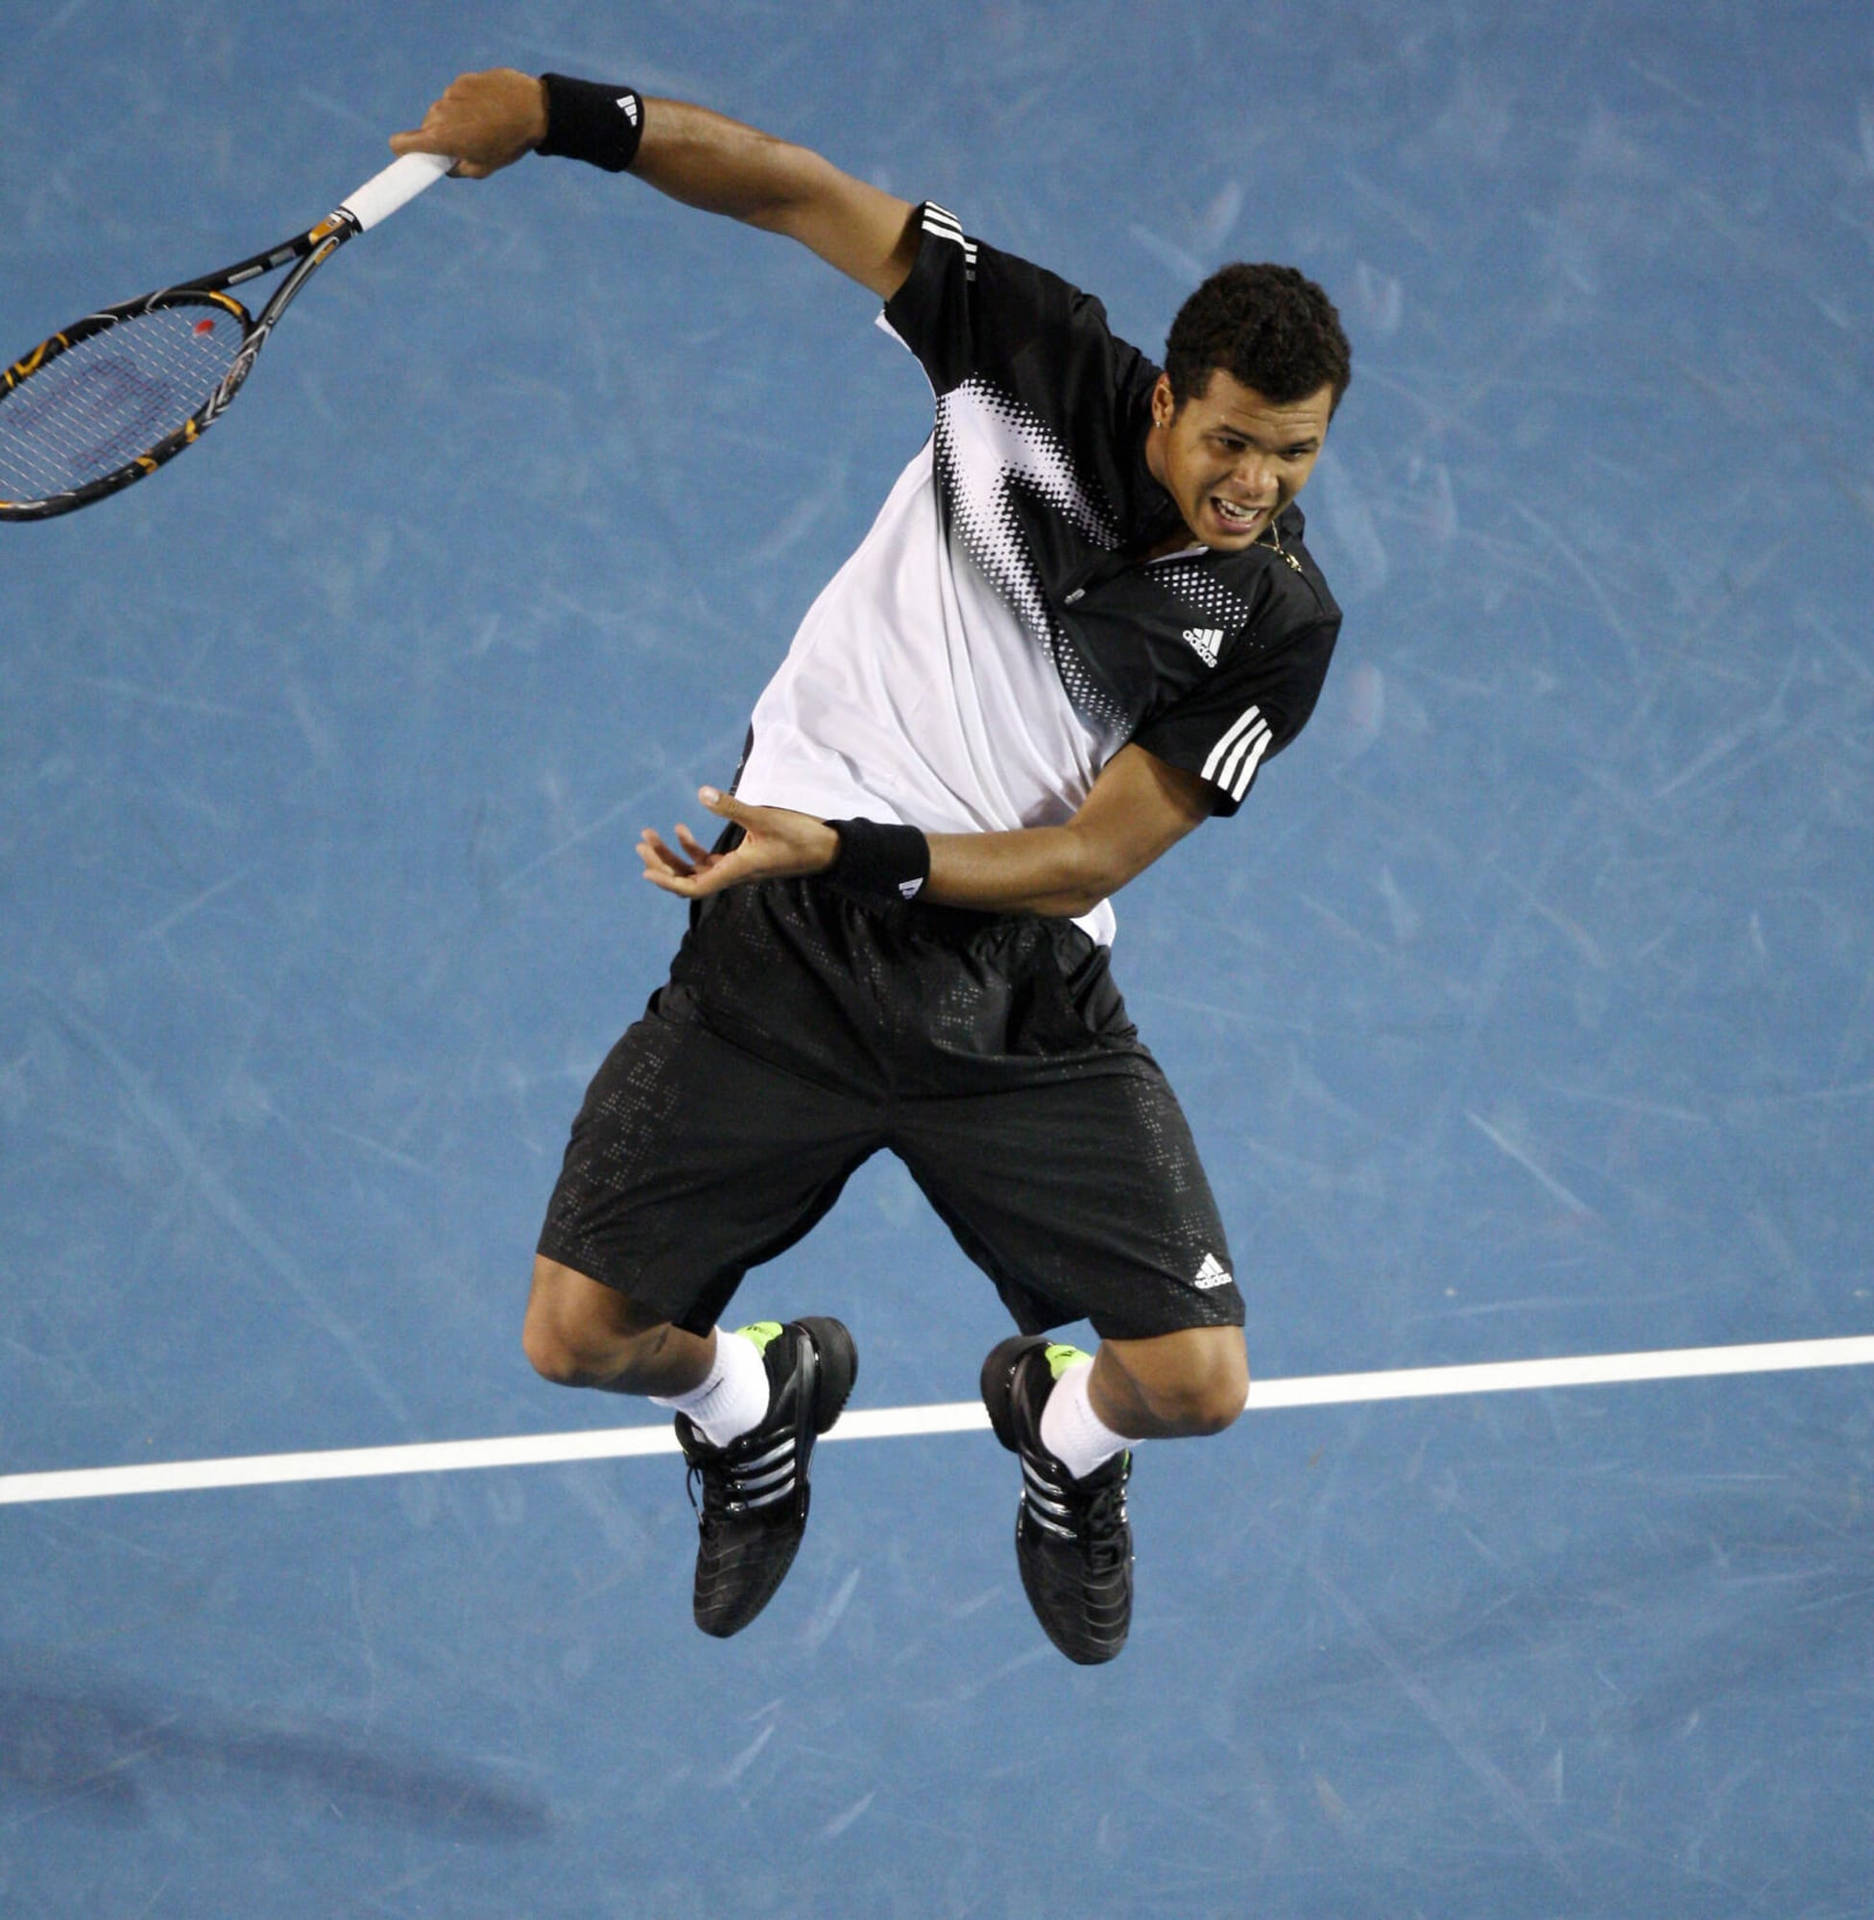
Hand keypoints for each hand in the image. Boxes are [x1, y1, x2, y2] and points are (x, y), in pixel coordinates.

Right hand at [390, 68, 548, 178]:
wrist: (534, 110)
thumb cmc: (508, 143)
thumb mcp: (483, 167)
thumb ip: (457, 168)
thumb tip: (445, 165)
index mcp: (440, 137)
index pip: (400, 143)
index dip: (403, 150)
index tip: (409, 155)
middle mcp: (439, 112)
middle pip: (427, 127)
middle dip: (440, 136)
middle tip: (465, 143)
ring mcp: (451, 93)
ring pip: (444, 110)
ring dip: (456, 118)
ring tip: (484, 124)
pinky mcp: (463, 80)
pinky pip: (458, 95)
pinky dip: (468, 102)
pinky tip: (489, 107)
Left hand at [637, 788, 839, 898]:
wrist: (827, 849)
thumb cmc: (799, 836)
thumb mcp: (764, 818)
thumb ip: (732, 807)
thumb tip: (702, 793)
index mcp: (735, 871)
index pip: (693, 886)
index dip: (667, 881)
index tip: (645, 870)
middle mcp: (732, 874)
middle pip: (687, 880)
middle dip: (662, 864)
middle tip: (642, 842)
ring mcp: (737, 869)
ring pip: (695, 870)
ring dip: (672, 856)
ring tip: (651, 836)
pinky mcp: (744, 860)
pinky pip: (710, 862)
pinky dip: (692, 849)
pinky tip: (681, 830)